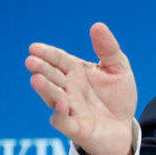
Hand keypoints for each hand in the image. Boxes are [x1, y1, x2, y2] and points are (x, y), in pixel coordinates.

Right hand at [25, 22, 136, 154]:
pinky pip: (63, 122)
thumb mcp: (118, 68)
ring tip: (36, 78)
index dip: (48, 54)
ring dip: (46, 89)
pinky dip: (60, 113)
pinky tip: (61, 102)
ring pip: (54, 98)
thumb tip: (97, 25)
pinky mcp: (76, 128)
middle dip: (43, 69)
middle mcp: (69, 90)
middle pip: (53, 77)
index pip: (59, 60)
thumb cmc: (117, 97)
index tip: (34, 48)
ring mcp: (71, 109)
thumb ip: (108, 49)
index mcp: (77, 73)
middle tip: (31, 61)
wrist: (124, 127)